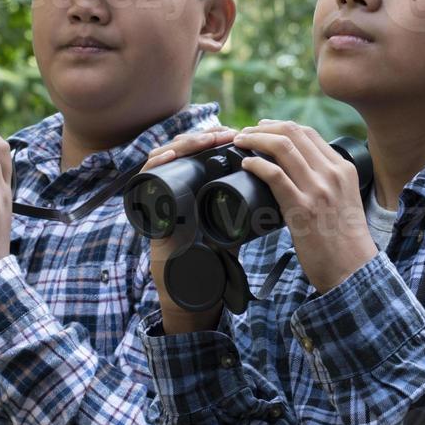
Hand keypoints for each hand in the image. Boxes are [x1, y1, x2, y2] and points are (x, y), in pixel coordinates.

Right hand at [142, 127, 237, 333]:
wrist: (189, 289)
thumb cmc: (211, 260)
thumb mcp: (232, 228)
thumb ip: (248, 214)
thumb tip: (279, 194)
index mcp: (195, 187)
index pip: (201, 151)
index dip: (216, 139)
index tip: (238, 134)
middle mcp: (175, 186)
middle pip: (183, 148)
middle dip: (204, 137)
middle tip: (224, 135)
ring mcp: (159, 193)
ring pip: (165, 155)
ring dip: (185, 144)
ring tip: (205, 141)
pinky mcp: (146, 206)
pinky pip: (145, 177)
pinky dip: (156, 163)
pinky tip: (169, 155)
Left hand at [231, 120, 376, 293]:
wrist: (353, 269)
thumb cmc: (345, 240)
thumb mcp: (344, 199)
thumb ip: (326, 182)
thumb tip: (295, 172)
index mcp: (343, 169)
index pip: (309, 133)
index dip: (281, 125)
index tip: (263, 127)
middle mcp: (332, 173)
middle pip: (293, 133)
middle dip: (263, 128)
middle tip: (245, 132)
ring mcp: (317, 189)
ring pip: (282, 147)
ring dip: (254, 140)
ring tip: (240, 142)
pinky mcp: (302, 208)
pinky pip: (274, 175)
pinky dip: (256, 164)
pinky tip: (246, 164)